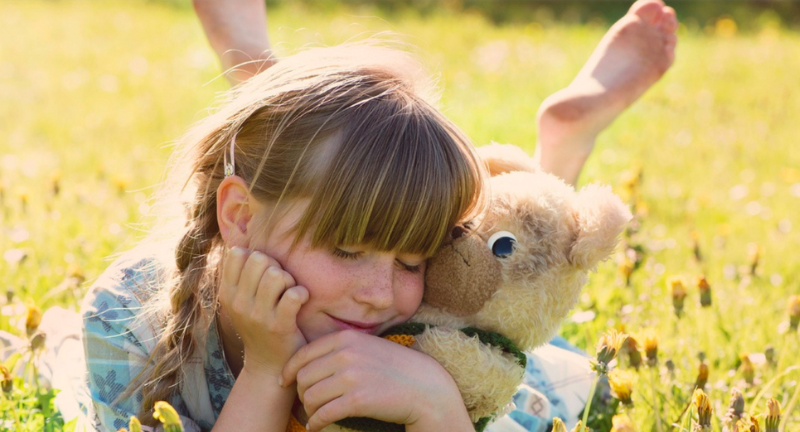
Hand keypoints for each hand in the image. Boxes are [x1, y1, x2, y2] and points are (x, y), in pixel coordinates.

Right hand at [219, 247, 308, 378]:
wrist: (268, 364)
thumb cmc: (259, 324)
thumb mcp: (241, 299)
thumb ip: (240, 272)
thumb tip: (240, 237)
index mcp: (227, 293)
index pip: (237, 254)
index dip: (255, 256)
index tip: (262, 273)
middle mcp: (238, 304)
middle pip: (260, 259)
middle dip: (276, 266)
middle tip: (281, 284)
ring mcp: (258, 316)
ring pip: (277, 274)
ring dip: (289, 280)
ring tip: (289, 292)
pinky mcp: (279, 326)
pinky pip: (294, 294)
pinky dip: (302, 294)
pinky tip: (300, 301)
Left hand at [281, 330, 472, 431]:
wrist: (424, 386)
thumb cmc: (393, 368)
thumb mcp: (366, 346)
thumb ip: (340, 349)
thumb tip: (307, 364)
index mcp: (345, 338)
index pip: (304, 354)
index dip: (288, 370)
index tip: (284, 382)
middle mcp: (345, 354)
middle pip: (303, 377)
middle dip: (301, 393)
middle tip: (307, 403)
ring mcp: (351, 377)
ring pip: (310, 396)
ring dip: (309, 410)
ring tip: (314, 415)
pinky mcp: (357, 400)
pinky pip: (323, 414)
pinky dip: (315, 423)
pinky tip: (317, 426)